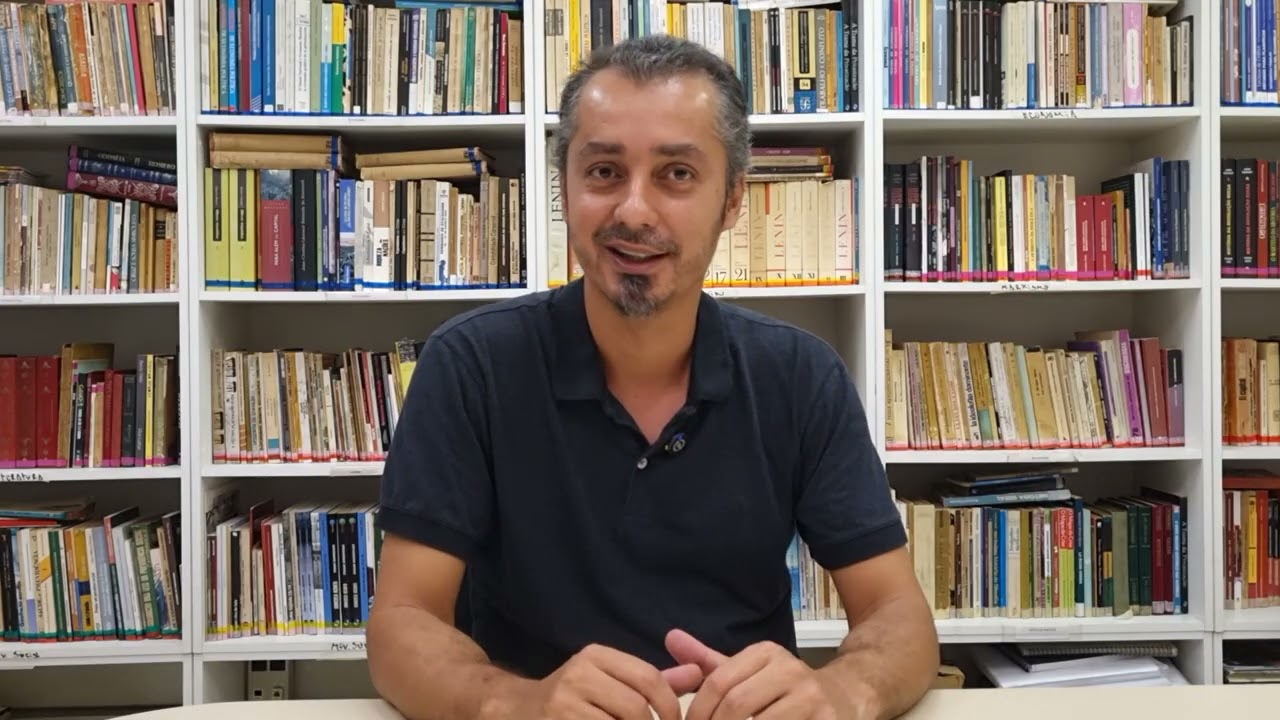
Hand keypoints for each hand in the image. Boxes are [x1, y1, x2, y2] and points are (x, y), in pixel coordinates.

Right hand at [519, 642, 704, 719]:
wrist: (515, 711)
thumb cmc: (573, 699)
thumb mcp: (609, 679)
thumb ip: (654, 680)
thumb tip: (700, 673)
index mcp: (595, 656)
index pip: (650, 678)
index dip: (671, 707)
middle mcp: (578, 675)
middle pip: (637, 709)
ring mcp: (563, 705)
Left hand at [665, 629, 868, 719]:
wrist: (848, 697)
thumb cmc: (787, 690)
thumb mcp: (750, 671)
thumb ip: (709, 662)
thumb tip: (670, 637)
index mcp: (767, 653)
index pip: (719, 681)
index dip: (697, 710)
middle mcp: (790, 670)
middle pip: (737, 705)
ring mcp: (812, 698)